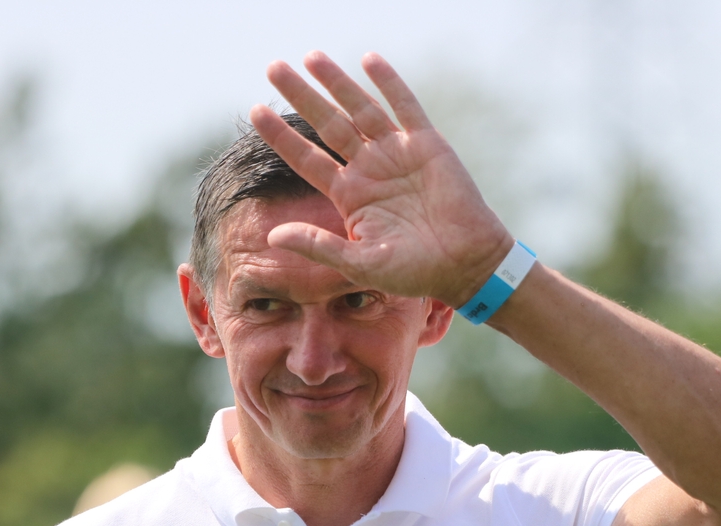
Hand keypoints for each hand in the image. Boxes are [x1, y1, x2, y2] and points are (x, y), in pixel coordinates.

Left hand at [251, 52, 513, 308]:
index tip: (255, 111)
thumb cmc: (414, 272)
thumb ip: (318, 246)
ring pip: (360, 109)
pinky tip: (368, 60)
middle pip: (327, 125)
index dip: (281, 136)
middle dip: (300, 96)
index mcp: (350, 196)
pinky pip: (404, 107)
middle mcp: (369, 169)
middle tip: (273, 67)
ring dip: (337, 82)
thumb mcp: (359, 264)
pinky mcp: (427, 145)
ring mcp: (397, 154)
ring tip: (311, 57)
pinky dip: (388, 83)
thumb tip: (272, 237)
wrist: (465, 264)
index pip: (306, 158)